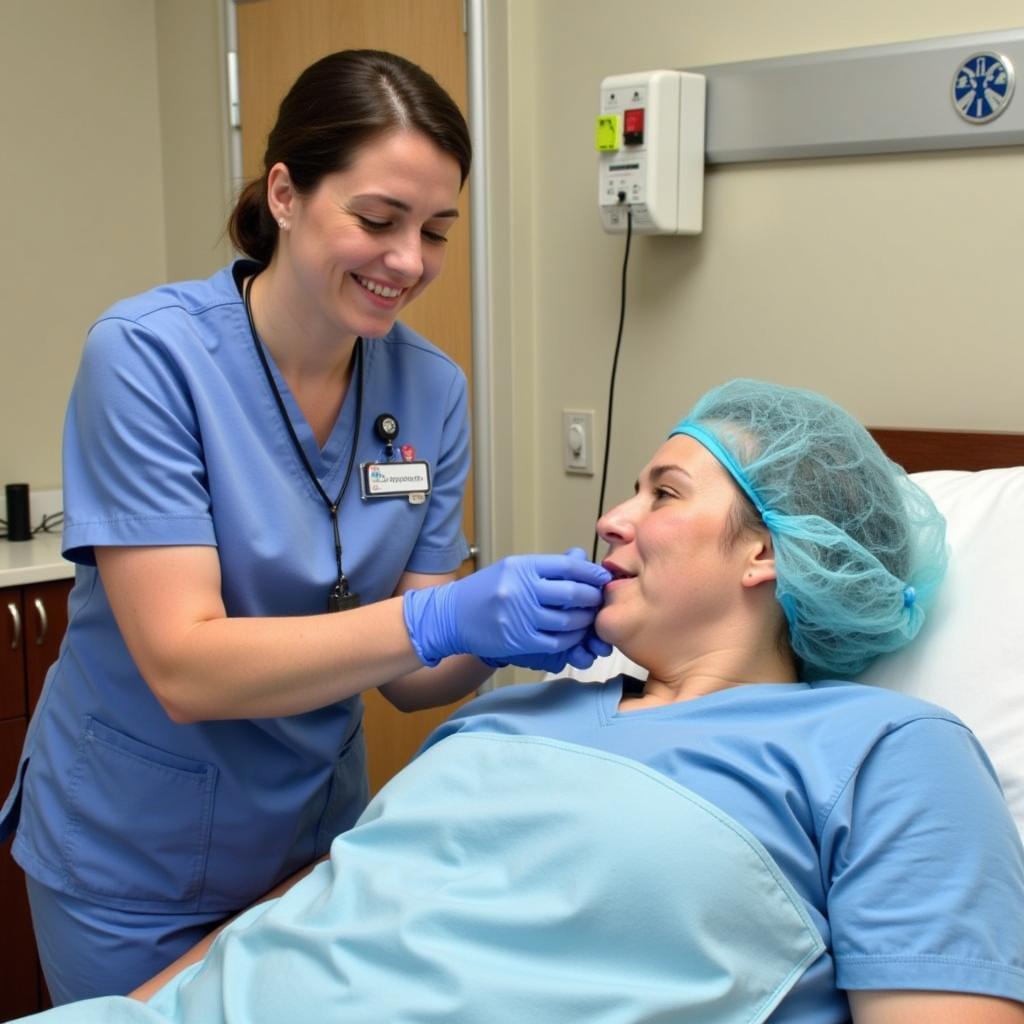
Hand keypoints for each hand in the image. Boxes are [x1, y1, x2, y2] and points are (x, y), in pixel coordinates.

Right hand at [402, 549, 610, 666]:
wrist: (451, 616)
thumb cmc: (484, 590)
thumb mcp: (512, 568)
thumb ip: (546, 567)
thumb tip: (580, 558)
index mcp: (521, 567)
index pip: (566, 566)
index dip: (590, 572)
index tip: (603, 578)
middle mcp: (520, 589)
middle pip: (570, 593)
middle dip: (592, 597)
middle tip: (599, 599)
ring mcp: (518, 616)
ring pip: (566, 620)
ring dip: (583, 620)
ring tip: (588, 618)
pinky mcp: (517, 640)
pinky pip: (554, 641)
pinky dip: (569, 639)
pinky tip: (573, 634)